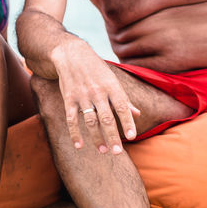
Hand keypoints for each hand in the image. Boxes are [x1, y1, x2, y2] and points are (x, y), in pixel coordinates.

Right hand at [51, 40, 140, 154]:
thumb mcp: (112, 80)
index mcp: (112, 87)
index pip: (122, 107)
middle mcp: (98, 92)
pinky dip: (75, 133)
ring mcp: (82, 96)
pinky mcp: (69, 99)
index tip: (132, 137)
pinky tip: (79, 146)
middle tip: (117, 152)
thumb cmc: (96, 70)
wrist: (71, 54)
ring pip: (90, 121)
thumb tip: (137, 114)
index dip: (127, 122)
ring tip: (103, 151)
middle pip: (106, 117)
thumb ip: (124, 99)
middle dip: (112, 136)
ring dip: (97, 137)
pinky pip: (71, 119)